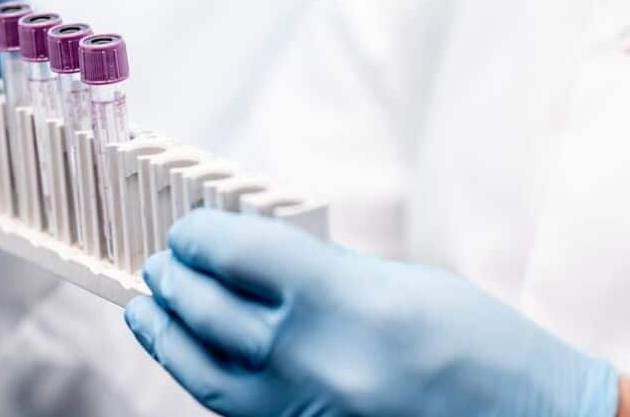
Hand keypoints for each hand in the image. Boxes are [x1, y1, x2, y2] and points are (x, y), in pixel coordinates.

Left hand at [125, 209, 619, 416]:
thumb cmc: (481, 345)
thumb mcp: (403, 281)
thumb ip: (323, 269)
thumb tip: (253, 255)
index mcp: (351, 302)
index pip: (240, 254)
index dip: (200, 236)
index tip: (187, 229)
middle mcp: (323, 361)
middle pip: (212, 313)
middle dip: (176, 281)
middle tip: (162, 262)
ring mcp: (313, 411)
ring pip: (205, 371)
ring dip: (166, 334)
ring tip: (148, 306)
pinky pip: (234, 408)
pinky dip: (199, 375)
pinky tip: (182, 352)